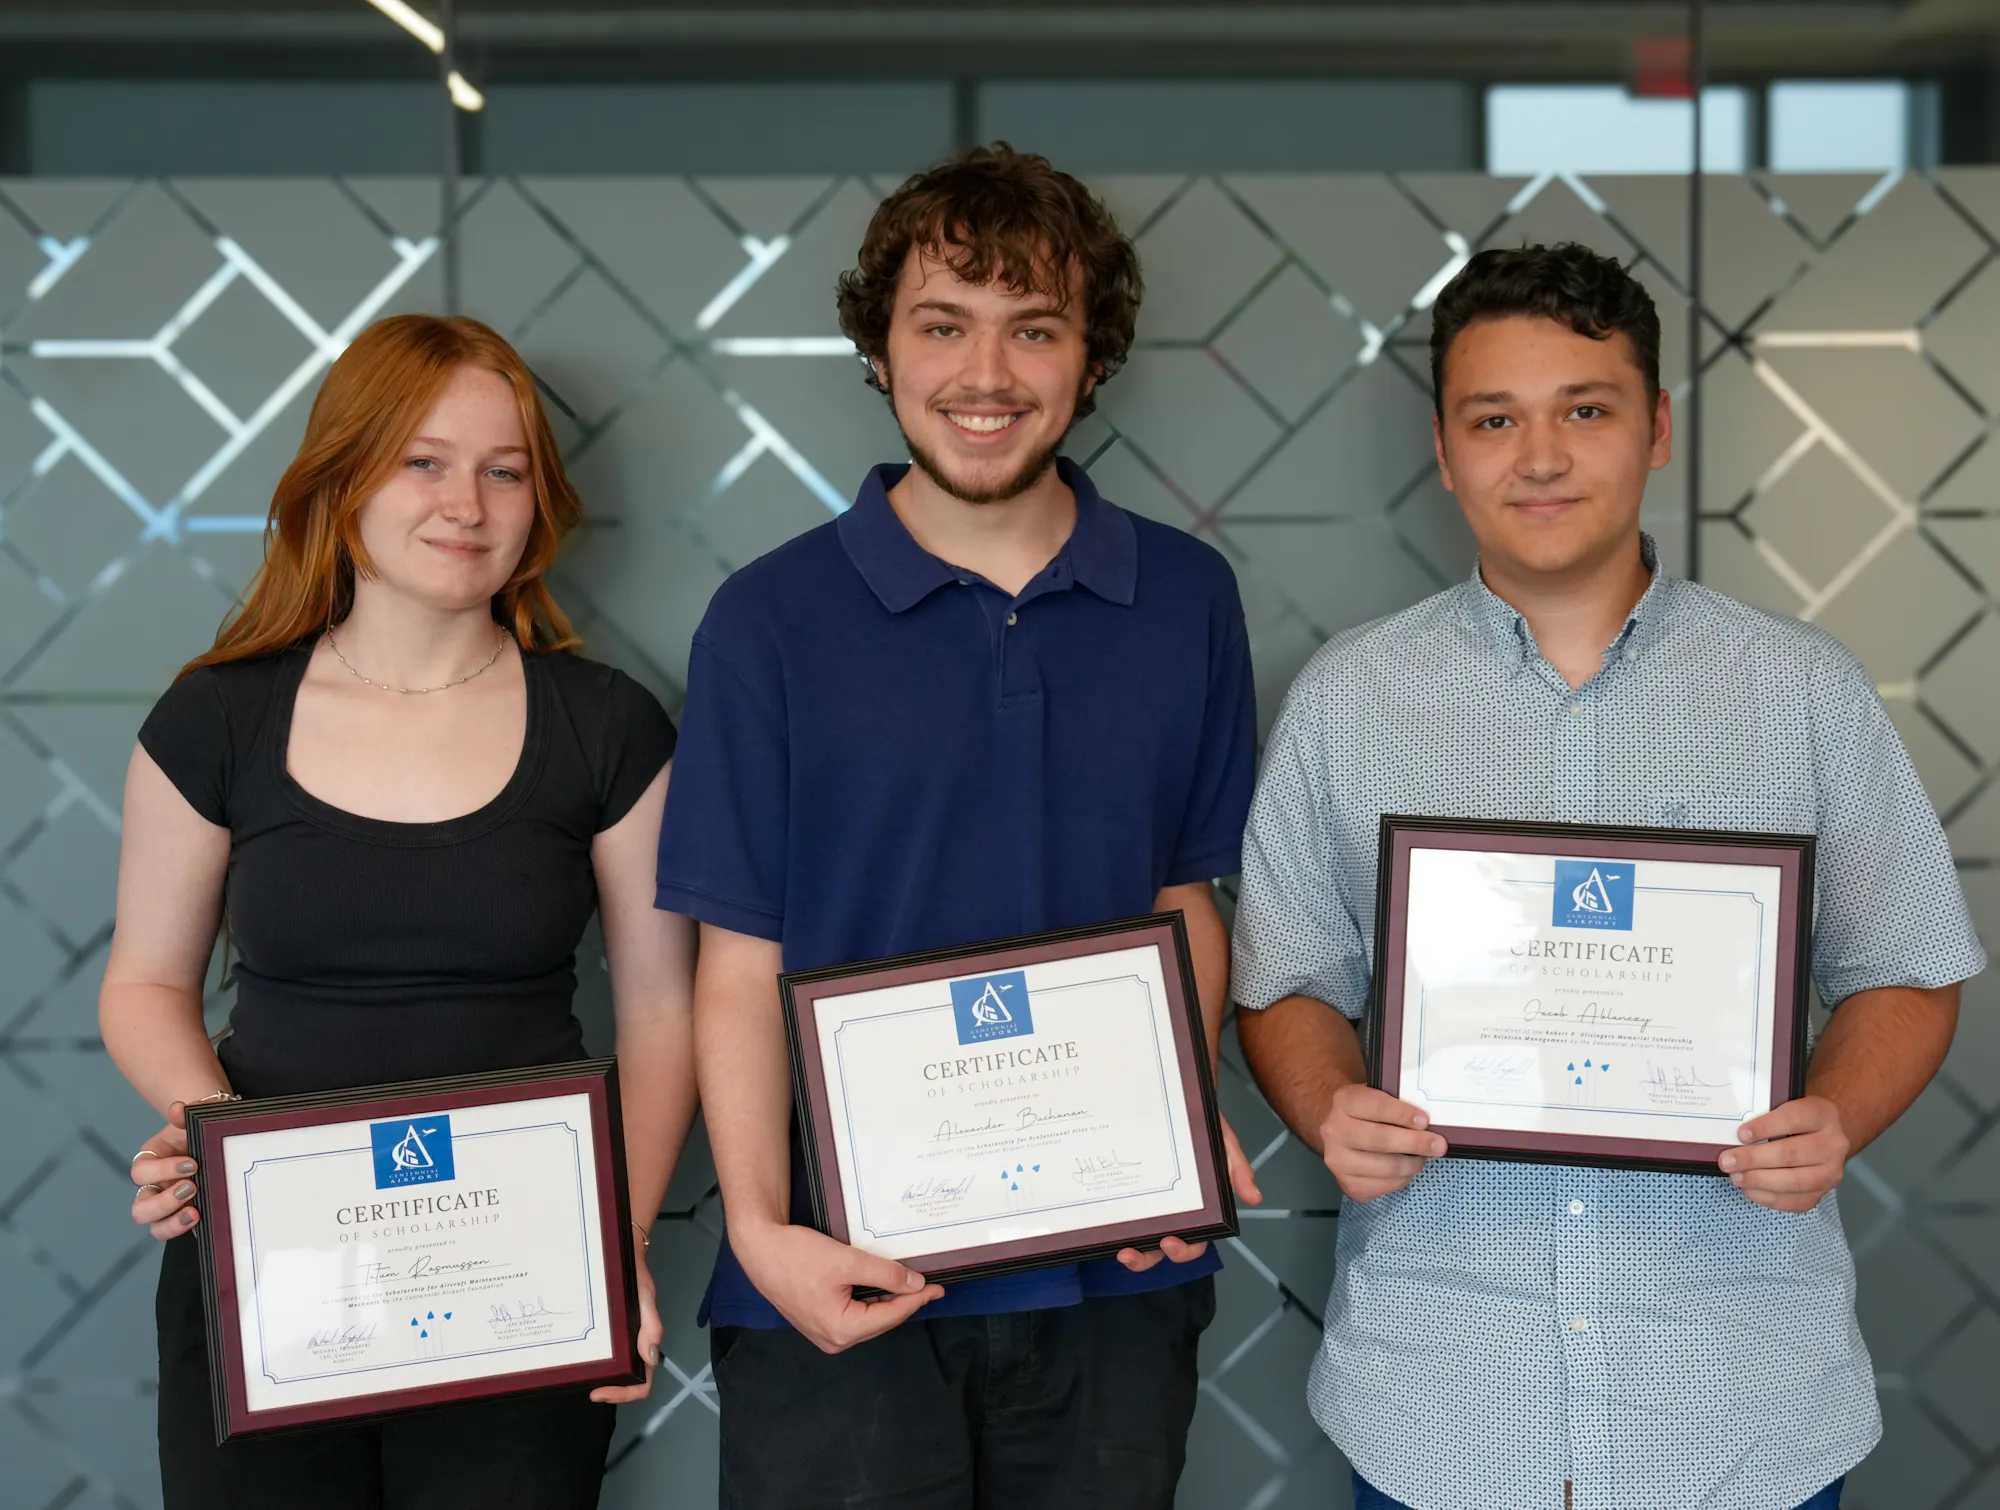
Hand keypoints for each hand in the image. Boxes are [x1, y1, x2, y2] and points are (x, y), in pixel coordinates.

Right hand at [131, 1101, 201, 1240]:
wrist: (218, 1138)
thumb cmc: (200, 1129)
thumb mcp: (195, 1117)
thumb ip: (186, 1112)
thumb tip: (178, 1108)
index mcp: (151, 1161)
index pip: (141, 1171)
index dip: (161, 1170)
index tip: (191, 1164)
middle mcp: (154, 1188)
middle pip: (140, 1208)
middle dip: (164, 1202)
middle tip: (192, 1187)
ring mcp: (169, 1207)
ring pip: (155, 1227)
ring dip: (172, 1224)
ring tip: (195, 1213)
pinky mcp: (187, 1218)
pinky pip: (180, 1232)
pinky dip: (190, 1232)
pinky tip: (207, 1223)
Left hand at [592, 1255, 661, 1402]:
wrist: (623, 1255)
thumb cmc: (636, 1276)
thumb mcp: (644, 1297)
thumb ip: (651, 1325)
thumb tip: (650, 1359)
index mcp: (646, 1341)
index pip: (643, 1382)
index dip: (624, 1393)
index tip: (599, 1391)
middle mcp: (635, 1345)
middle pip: (630, 1382)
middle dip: (612, 1390)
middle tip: (588, 1389)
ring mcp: (624, 1340)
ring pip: (619, 1371)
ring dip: (604, 1379)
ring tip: (583, 1378)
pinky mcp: (613, 1333)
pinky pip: (609, 1355)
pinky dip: (598, 1364)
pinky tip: (582, 1358)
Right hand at [733, 1221, 942, 1354]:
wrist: (760, 1249)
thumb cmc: (798, 1255)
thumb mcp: (847, 1261)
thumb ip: (884, 1274)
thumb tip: (915, 1284)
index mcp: (842, 1330)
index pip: (892, 1316)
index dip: (917, 1300)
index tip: (938, 1287)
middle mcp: (834, 1339)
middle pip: (881, 1321)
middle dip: (904, 1303)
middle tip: (928, 1284)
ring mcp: (824, 1333)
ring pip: (868, 1319)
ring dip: (887, 1302)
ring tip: (909, 1285)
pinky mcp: (818, 1321)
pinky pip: (853, 1315)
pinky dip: (869, 1301)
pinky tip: (881, 1286)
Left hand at [1115, 1114, 1264, 1271]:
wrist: (1175, 1099)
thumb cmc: (1200, 1125)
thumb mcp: (1222, 1142)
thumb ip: (1236, 1168)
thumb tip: (1254, 1196)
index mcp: (1196, 1209)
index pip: (1193, 1241)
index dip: (1183, 1250)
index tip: (1170, 1243)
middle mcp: (1170, 1212)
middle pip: (1159, 1250)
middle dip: (1146, 1259)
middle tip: (1133, 1252)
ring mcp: (1146, 1203)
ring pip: (1136, 1238)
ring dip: (1127, 1251)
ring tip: (1118, 1248)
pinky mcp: (1126, 1190)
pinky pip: (1117, 1213)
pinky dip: (1108, 1223)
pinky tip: (1098, 1222)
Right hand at [1317, 1083, 1444, 1202]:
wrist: (1334, 1128)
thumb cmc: (1365, 1111)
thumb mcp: (1375, 1094)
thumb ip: (1397, 1101)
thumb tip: (1429, 1118)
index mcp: (1345, 1102)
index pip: (1376, 1107)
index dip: (1402, 1115)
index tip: (1424, 1121)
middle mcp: (1334, 1131)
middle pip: (1380, 1140)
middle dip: (1414, 1144)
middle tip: (1438, 1145)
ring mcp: (1338, 1160)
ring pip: (1385, 1168)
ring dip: (1411, 1165)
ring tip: (1421, 1158)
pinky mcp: (1347, 1184)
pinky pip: (1383, 1186)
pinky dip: (1401, 1179)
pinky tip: (1404, 1169)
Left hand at [1721, 1095, 1849, 1212]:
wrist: (1825, 1137)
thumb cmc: (1797, 1120)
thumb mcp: (1786, 1105)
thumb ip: (1764, 1113)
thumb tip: (1730, 1130)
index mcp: (1822, 1114)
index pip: (1793, 1119)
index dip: (1765, 1127)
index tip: (1740, 1134)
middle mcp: (1833, 1144)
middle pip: (1792, 1153)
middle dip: (1754, 1159)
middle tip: (1727, 1161)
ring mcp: (1831, 1171)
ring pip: (1796, 1181)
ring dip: (1760, 1181)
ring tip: (1736, 1177)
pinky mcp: (1824, 1192)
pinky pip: (1796, 1201)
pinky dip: (1769, 1198)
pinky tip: (1749, 1189)